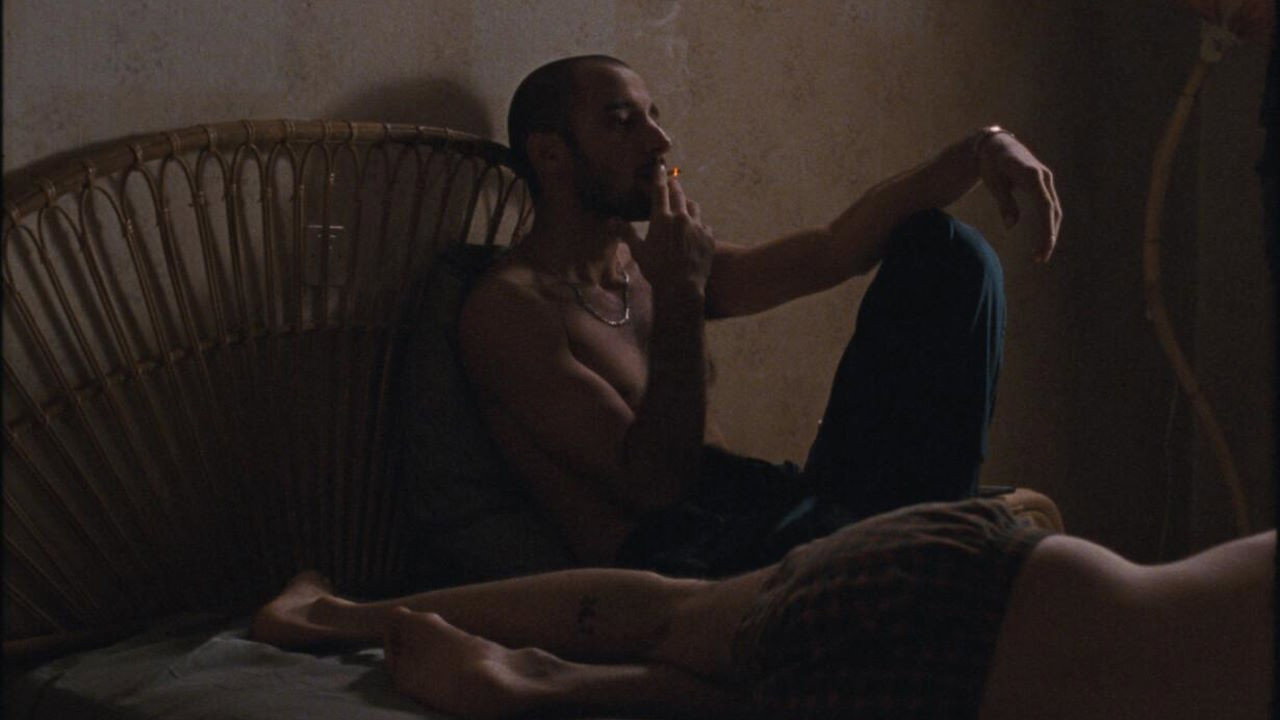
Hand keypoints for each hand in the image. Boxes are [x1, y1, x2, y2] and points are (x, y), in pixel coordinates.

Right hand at [630, 164, 715, 289]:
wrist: (682, 287)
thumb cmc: (656, 270)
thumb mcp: (638, 251)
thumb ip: (626, 232)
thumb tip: (610, 221)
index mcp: (662, 219)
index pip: (660, 190)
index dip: (659, 176)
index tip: (659, 165)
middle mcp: (681, 218)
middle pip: (679, 194)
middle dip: (674, 186)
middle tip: (672, 182)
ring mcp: (698, 227)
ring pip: (694, 207)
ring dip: (687, 205)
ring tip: (684, 207)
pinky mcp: (709, 238)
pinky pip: (705, 225)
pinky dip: (699, 225)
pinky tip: (695, 231)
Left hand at [977, 131, 1061, 262]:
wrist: (996, 145)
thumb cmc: (991, 163)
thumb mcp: (993, 183)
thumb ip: (1004, 203)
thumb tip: (1011, 226)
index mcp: (1031, 175)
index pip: (1045, 207)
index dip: (1046, 229)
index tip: (1043, 248)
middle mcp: (1044, 176)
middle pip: (1053, 210)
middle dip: (1049, 236)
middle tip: (1041, 258)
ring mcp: (1046, 179)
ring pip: (1054, 209)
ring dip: (1050, 232)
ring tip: (1040, 254)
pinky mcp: (1044, 183)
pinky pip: (1050, 205)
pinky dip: (1048, 223)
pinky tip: (1042, 239)